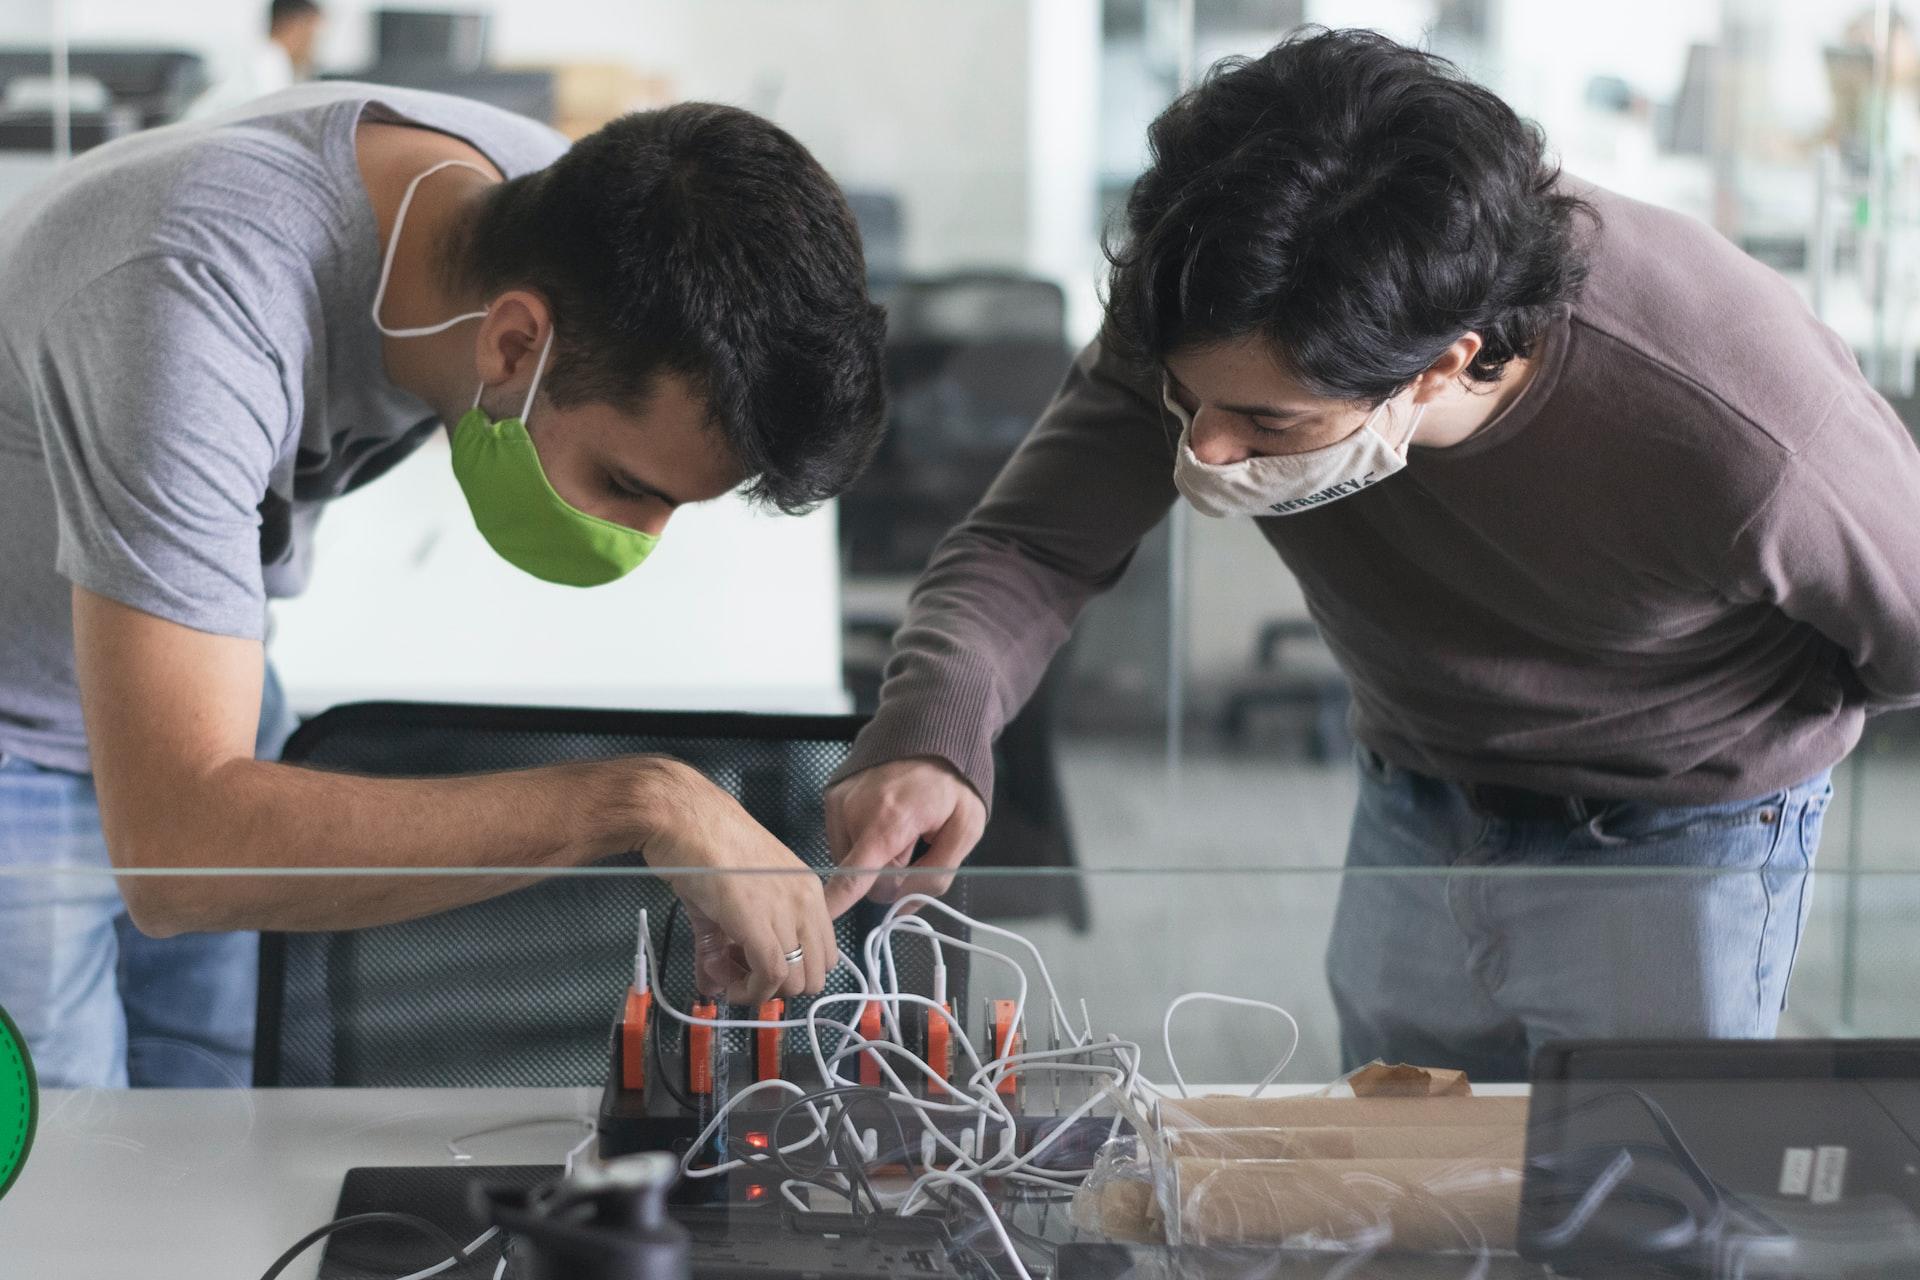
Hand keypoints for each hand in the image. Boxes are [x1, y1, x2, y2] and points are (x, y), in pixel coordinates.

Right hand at [639, 762, 835, 1003]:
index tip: (753, 967)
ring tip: (726, 972)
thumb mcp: (727, 900)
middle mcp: (805, 901)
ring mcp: (786, 912)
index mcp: (806, 890)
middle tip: (739, 973)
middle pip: (815, 974)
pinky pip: (772, 976)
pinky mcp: (760, 923)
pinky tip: (725, 981)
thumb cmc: (704, 847)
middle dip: (779, 988)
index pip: (823, 952)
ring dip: (760, 991)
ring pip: (797, 982)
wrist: (684, 820)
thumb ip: (722, 947)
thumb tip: (712, 985)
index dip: (790, 972)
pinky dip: (750, 990)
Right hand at [823, 757, 985, 916]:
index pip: (855, 875)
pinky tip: (885, 817)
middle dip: (892, 872)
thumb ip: (937, 875)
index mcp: (890, 819)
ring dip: (878, 854)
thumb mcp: (966, 829)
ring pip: (853, 861)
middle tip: (917, 841)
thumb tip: (904, 905)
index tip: (819, 918)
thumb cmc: (952, 781)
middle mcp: (856, 810)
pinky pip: (845, 840)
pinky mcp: (833, 798)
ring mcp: (841, 802)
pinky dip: (865, 837)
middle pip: (866, 877)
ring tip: (902, 824)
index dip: (837, 902)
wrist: (931, 732)